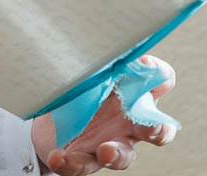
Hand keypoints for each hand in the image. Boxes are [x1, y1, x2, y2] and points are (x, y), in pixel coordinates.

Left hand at [32, 56, 176, 173]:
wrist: (47, 123)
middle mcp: (129, 121)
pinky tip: (58, 156)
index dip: (158, 72)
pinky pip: (82, 165)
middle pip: (156, 127)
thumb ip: (91, 62)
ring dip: (116, 153)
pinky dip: (70, 162)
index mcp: (133, 92)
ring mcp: (111, 143)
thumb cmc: (75, 90)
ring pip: (124, 155)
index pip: (159, 80)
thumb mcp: (82, 71)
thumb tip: (89, 42)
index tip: (144, 63)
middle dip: (158, 129)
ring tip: (105, 151)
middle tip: (153, 129)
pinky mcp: (87, 160)